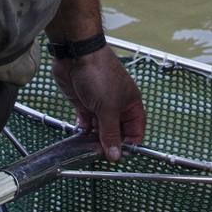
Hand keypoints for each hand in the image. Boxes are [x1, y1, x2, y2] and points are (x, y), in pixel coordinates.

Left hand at [51, 47, 145, 161]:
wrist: (76, 54)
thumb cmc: (99, 73)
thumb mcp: (108, 107)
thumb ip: (111, 133)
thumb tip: (116, 155)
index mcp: (130, 104)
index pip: (135, 131)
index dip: (128, 145)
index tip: (117, 157)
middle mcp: (116, 106)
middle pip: (117, 132)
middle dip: (109, 144)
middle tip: (99, 155)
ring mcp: (99, 105)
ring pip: (100, 130)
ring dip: (94, 139)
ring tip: (87, 148)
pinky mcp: (83, 103)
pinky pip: (85, 123)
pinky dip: (83, 131)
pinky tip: (79, 137)